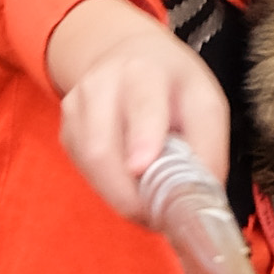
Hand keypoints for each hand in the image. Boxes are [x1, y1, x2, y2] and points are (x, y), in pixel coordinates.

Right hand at [43, 0, 230, 219]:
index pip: (142, 105)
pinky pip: (85, 172)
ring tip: (149, 205)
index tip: (142, 167)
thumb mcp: (205, 101)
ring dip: (120, 195)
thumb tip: (201, 201)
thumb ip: (207, 147)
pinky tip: (130, 182)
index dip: (141, 137)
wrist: (129, 55)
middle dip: (127, 193)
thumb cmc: (172, 84)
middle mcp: (102, 85)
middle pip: (101, 146)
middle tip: (157, 218)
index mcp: (145, 72)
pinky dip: (109, 188)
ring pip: (90, 165)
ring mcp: (76, 107)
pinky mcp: (67, 131)